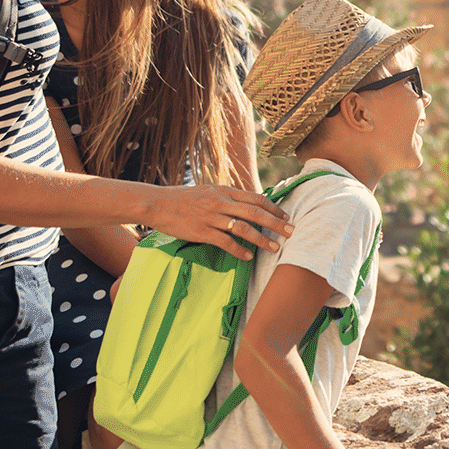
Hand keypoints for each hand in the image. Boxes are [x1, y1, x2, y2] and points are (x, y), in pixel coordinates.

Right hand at [139, 184, 293, 260]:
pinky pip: (225, 242)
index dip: (274, 208)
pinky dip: (238, 250)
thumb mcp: (207, 192)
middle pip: (255, 213)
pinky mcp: (201, 231)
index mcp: (224, 191)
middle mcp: (221, 202)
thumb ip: (226, 198)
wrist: (156, 203)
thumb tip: (245, 205)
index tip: (287, 216)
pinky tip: (247, 257)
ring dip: (261, 239)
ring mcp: (211, 217)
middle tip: (291, 232)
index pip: (255, 199)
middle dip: (276, 223)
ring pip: (243, 228)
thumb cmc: (182, 199)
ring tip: (274, 249)